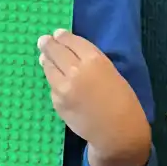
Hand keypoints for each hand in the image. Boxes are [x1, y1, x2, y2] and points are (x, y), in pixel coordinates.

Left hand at [40, 29, 147, 148]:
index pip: (71, 41)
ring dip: (46, 60)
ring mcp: (63, 88)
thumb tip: (68, 53)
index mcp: (94, 60)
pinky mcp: (57, 102)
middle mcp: (75, 71)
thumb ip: (91, 61)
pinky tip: (55, 79)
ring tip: (45, 57)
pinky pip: (51, 85)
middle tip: (43, 40)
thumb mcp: (111, 72)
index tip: (58, 33)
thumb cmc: (123, 101)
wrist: (117, 132)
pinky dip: (52, 80)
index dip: (63, 36)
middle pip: (55, 51)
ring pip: (48, 67)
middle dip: (48, 44)